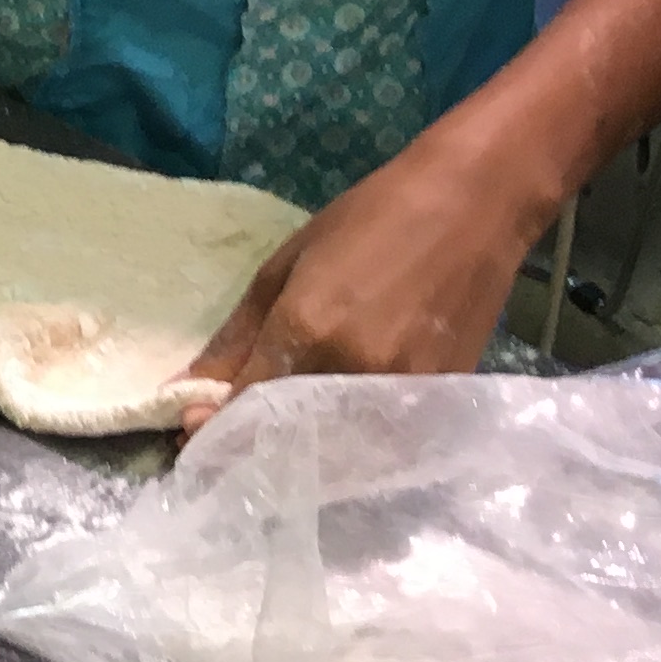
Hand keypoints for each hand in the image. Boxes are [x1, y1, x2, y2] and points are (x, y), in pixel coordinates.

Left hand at [180, 138, 541, 434]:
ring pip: (333, 454)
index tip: (194, 425)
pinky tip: (331, 432)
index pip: (242, 410)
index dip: (211, 427)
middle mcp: (355, 373)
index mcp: (309, 332)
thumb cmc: (370, 219)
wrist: (475, 204)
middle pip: (286, 442)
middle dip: (249, 449)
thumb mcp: (282, 267)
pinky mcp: (441, 402)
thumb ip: (234, 341)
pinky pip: (380, 446)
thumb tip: (184, 396)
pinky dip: (348, 450)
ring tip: (278, 437)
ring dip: (298, 457)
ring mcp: (404, 394)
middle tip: (231, 437)